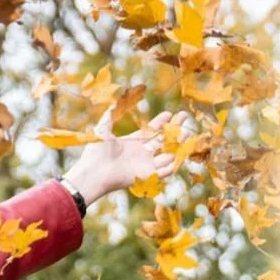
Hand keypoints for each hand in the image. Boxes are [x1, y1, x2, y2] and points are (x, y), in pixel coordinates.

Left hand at [63, 109, 193, 206]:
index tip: (169, 113)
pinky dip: (170, 166)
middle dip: (175, 128)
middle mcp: (141, 153)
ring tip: (185, 133)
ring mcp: (145, 165)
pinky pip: (163, 172)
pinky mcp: (146, 176)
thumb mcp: (103, 130)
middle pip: (163, 140)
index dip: (161, 122)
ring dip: (177, 145)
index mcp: (133, 142)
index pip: (152, 130)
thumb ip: (109, 117)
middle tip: (184, 116)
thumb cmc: (96, 152)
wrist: (94, 171)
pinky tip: (177, 157)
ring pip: (167, 154)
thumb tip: (112, 103)